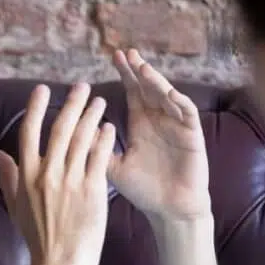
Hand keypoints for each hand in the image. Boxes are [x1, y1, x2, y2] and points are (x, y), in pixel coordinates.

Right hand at [0, 83, 116, 264]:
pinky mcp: (92, 190)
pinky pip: (99, 157)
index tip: (43, 89)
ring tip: (99, 102)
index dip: (36, 108)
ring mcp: (70, 181)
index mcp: (27, 176)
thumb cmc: (39, 238)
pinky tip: (109, 128)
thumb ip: (8, 176)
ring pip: (82, 139)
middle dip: (71, 104)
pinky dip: (104, 140)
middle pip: (60, 129)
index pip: (29, 132)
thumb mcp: (16, 206)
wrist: (60, 264)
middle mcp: (47, 174)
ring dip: (91, 116)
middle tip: (81, 87)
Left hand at [109, 48, 210, 221]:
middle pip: (149, 87)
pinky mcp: (192, 136)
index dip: (126, 74)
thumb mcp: (113, 168)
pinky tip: (167, 92)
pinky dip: (178, 101)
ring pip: (167, 95)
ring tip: (142, 68)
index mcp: (141, 124)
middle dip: (138, 70)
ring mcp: (177, 126)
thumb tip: (72, 132)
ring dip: (156, 81)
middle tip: (125, 53)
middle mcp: (160, 120)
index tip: (113, 57)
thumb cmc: (143, 190)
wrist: (169, 211)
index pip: (133, 92)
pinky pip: (187, 113)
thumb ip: (96, 149)